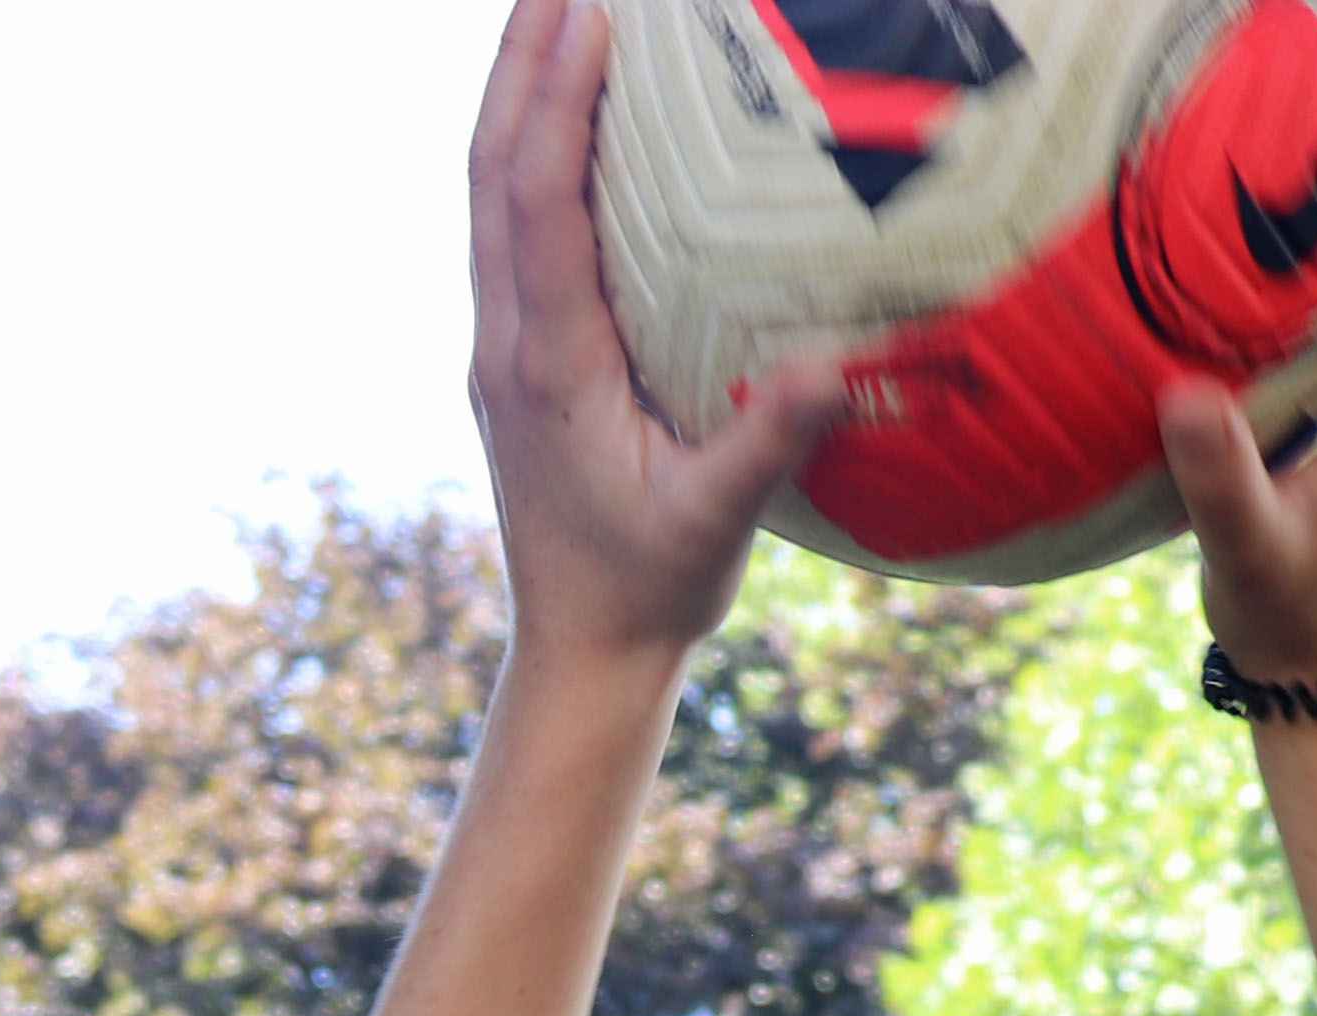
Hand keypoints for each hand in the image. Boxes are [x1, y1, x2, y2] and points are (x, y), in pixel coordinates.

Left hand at [468, 0, 845, 677]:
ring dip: (514, 91)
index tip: (585, 13)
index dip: (554, 104)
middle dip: (519, 60)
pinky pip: (510, 223)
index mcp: (547, 367)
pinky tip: (569, 109)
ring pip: (488, 189)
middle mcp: (507, 341)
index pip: (536, 207)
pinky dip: (530, 148)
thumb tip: (829, 369)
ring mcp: (502, 343)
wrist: (578, 651)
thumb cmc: (648, 590)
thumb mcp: (713, 527)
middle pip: (490, 169)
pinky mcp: (516, 353)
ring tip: (553, 6)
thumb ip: (763, 446)